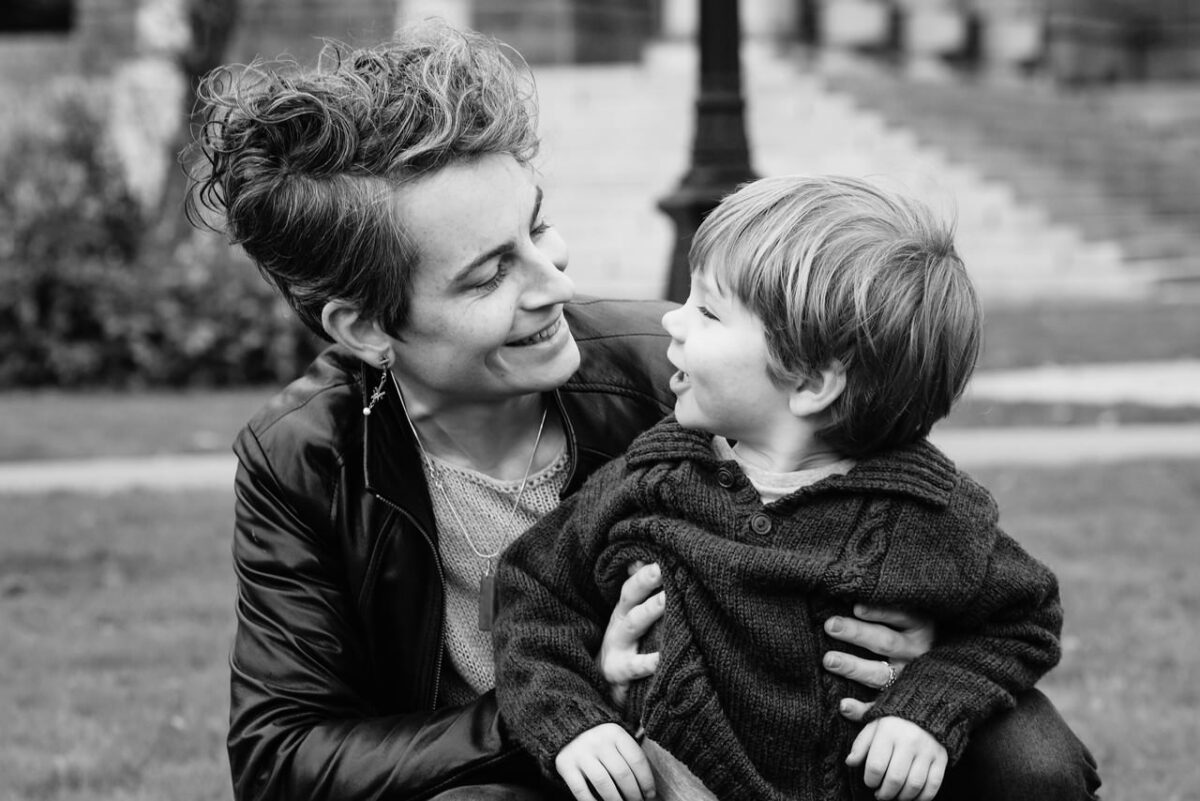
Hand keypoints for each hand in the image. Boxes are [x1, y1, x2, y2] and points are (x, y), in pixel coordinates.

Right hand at [555, 723, 655, 800]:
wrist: (567, 729)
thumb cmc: (601, 741)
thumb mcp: (617, 739)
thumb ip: (631, 757)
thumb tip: (649, 790)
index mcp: (615, 732)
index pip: (637, 760)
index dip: (646, 781)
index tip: (650, 795)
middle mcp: (598, 741)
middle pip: (622, 773)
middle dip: (634, 794)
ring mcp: (580, 753)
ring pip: (603, 783)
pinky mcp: (565, 765)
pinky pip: (581, 790)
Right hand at [599, 562, 664, 708]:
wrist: (604, 688)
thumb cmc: (624, 648)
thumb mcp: (628, 619)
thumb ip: (638, 592)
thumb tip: (641, 560)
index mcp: (623, 610)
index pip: (632, 584)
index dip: (644, 570)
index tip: (660, 555)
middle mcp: (618, 624)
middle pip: (630, 597)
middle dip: (645, 581)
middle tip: (662, 567)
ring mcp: (616, 647)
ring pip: (633, 625)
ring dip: (649, 610)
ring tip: (667, 599)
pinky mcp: (619, 672)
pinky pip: (635, 666)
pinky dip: (649, 662)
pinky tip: (662, 658)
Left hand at [822, 605, 934, 720]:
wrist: (948, 677)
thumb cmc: (915, 635)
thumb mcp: (914, 617)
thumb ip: (891, 607)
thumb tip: (854, 596)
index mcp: (921, 628)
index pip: (902, 617)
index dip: (879, 612)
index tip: (856, 608)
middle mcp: (916, 653)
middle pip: (885, 642)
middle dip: (857, 633)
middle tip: (830, 626)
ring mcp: (909, 679)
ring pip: (880, 674)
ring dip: (853, 667)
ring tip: (828, 660)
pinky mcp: (901, 701)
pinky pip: (880, 706)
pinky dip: (862, 709)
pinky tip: (843, 705)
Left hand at [846, 716, 945, 800]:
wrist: (926, 706)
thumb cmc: (892, 719)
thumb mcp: (872, 720)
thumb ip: (859, 739)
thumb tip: (848, 761)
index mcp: (888, 730)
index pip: (876, 766)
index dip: (869, 780)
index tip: (869, 782)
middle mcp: (909, 740)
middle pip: (895, 779)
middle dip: (885, 793)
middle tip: (880, 794)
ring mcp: (927, 749)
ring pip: (914, 785)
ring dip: (902, 797)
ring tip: (894, 796)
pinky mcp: (941, 757)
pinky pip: (933, 785)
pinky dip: (922, 798)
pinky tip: (911, 797)